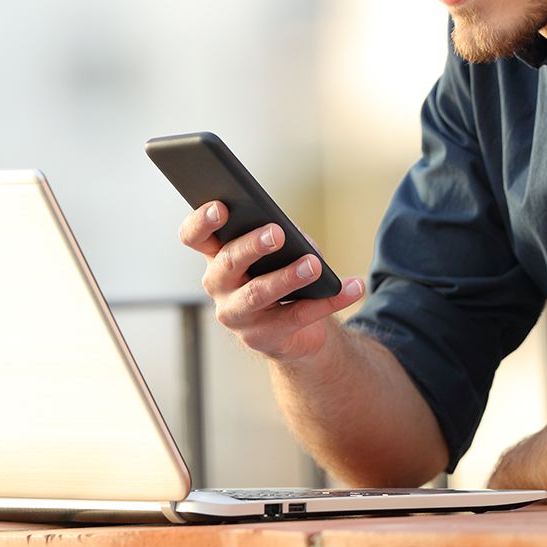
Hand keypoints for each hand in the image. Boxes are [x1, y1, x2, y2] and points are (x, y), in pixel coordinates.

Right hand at [179, 201, 365, 362]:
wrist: (295, 328)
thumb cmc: (281, 272)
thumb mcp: (280, 249)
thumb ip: (279, 233)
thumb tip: (288, 230)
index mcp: (216, 255)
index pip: (194, 236)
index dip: (201, 222)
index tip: (220, 207)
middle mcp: (218, 286)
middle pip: (227, 263)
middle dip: (251, 246)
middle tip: (277, 233)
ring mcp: (237, 315)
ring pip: (257, 294)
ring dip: (287, 277)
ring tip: (313, 265)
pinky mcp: (262, 338)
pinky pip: (296, 317)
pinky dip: (329, 301)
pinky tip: (352, 287)